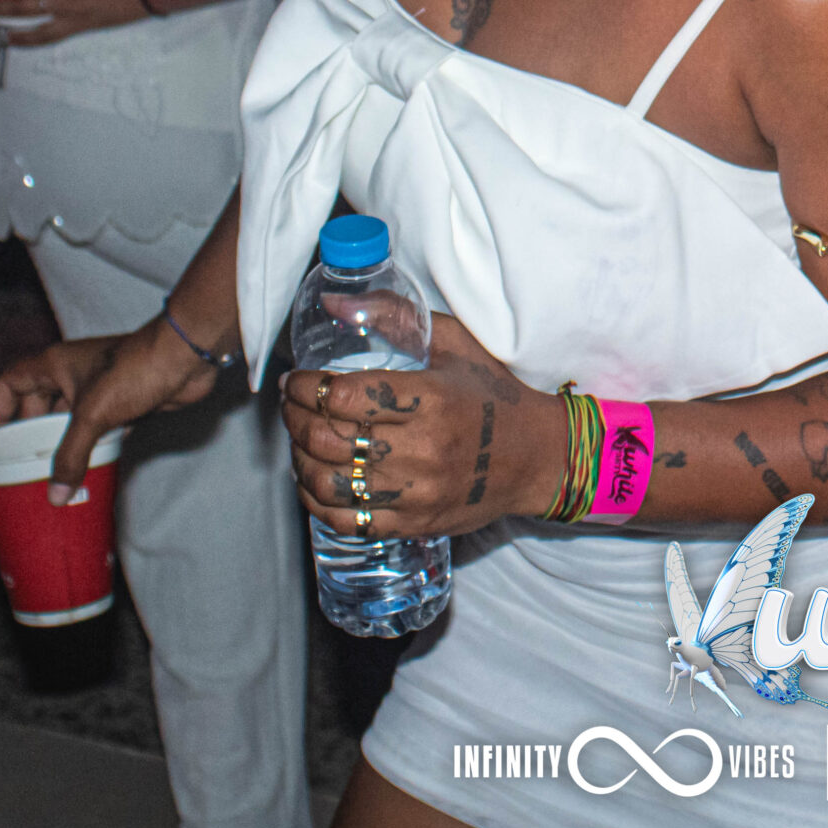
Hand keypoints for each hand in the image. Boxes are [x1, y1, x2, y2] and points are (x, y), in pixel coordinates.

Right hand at [0, 320, 218, 501]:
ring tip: (48, 478)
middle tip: (18, 467)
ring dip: (61, 445)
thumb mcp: (92, 415)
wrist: (186, 358)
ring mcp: (100, 389)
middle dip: (28, 435)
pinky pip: (98, 430)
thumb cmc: (135, 370)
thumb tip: (54, 494)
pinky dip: (91, 449)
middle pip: (39, 406)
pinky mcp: (125, 403)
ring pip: (70, 420)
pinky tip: (85, 473)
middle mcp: (74, 375)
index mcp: (55, 365)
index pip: (11, 382)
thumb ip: (71, 455)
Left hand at [282, 311, 563, 539]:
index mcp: (432, 400)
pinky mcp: (414, 523)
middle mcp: (423, 449)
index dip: (305, 387)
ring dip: (299, 459)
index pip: (343, 396)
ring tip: (298, 440)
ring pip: (329, 482)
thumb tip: (332, 304)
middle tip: (291, 405)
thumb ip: (394, 315)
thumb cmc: (494, 395)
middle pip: (328, 438)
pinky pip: (346, 520)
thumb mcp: (455, 343)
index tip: (296, 380)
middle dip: (294, 418)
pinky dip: (316, 500)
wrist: (537, 457)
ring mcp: (417, 492)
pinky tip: (314, 479)